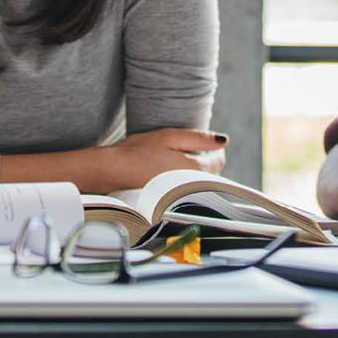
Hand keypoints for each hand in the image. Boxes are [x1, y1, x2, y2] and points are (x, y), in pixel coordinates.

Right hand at [100, 127, 228, 188]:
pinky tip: (166, 171)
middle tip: (183, 148)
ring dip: (193, 170)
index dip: (211, 147)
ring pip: (198, 180)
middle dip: (204, 159)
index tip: (197, 141)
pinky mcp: (170, 200)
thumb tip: (224, 141)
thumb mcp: (170, 136)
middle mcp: (191, 186)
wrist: (112, 171)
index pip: (219, 160)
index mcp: (195, 169)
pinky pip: (186, 188)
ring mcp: (181, 195)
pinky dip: (182, 179)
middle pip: (211, 172)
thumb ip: (199, 138)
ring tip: (172, 159)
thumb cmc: (139, 151)